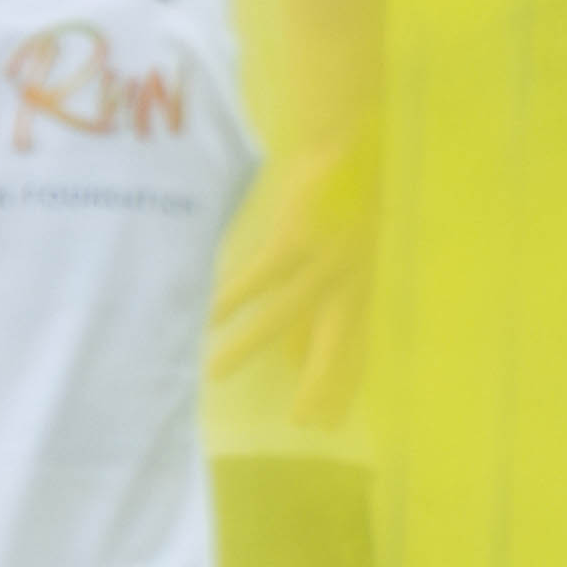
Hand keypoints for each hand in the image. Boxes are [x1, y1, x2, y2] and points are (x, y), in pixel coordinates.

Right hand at [210, 135, 384, 428]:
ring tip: (213, 374)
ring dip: (245, 347)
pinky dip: (228, 298)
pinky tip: (205, 316)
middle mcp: (349, 280)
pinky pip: (256, 279)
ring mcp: (323, 261)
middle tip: (298, 423)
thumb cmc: (340, 195)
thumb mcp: (344, 253)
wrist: (345, 143)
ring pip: (280, 317)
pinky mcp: (296, 239)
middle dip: (317, 386)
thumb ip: (323, 297)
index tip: (329, 421)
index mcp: (361, 284)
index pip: (357, 347)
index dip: (343, 384)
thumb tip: (300, 343)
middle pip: (334, 345)